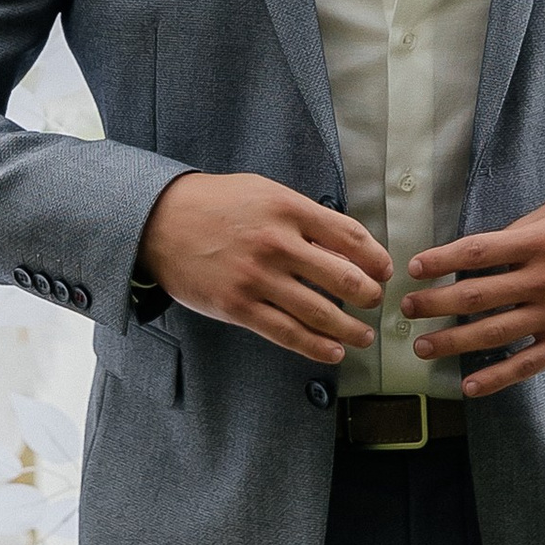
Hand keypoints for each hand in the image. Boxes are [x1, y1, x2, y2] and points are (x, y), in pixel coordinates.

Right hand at [138, 172, 389, 363]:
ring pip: (319, 312)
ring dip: (351, 329)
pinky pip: (286, 333)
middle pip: (343, 278)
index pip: (350, 237)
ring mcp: (256, 278)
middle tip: (376, 302)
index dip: (376, 259)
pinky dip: (316, 346)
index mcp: (288, 209)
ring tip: (364, 336)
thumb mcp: (264, 193)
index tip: (385, 271)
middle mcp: (276, 243)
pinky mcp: (237, 307)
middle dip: (370, 296)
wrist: (159, 221)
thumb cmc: (217, 204)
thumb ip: (304, 217)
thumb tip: (346, 247)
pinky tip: (334, 351)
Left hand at [404, 202, 544, 400]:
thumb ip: (521, 230)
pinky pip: (527, 364)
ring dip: (453, 341)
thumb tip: (482, 250)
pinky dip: (496, 377)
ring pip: (493, 333)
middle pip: (475, 295)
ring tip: (423, 347)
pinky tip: (469, 385)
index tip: (414, 269)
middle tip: (407, 310)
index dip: (440, 261)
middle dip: (435, 304)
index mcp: (539, 242)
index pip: (476, 252)